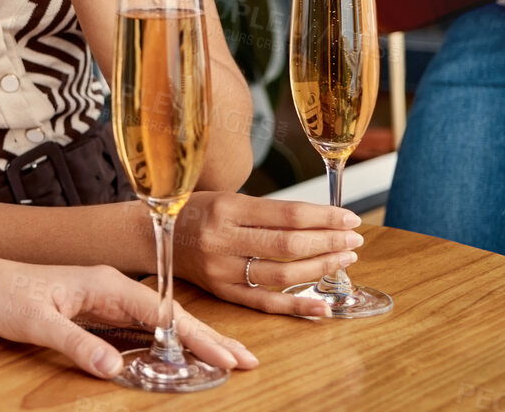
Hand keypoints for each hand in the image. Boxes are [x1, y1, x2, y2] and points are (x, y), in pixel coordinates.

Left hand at [0, 255, 256, 379]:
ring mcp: (105, 298)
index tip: (227, 357)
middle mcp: (110, 287)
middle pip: (170, 314)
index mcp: (104, 283)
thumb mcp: (35, 322)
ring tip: (226, 360)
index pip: (162, 312)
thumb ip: (75, 343)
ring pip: (159, 321)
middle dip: (208, 337)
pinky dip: (166, 342)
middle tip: (246, 362)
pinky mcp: (96, 310)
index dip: (196, 336)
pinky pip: (141, 327)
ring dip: (192, 340)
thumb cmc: (3, 294)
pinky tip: (179, 356)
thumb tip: (114, 368)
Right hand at [173, 192, 362, 315]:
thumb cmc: (195, 211)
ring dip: (320, 269)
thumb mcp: (226, 198)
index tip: (349, 218)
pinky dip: (297, 306)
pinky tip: (323, 306)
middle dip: (329, 242)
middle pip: (288, 245)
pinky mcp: (221, 292)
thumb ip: (266, 212)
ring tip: (344, 260)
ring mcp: (221, 269)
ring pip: (282, 274)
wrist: (150, 235)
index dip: (324, 218)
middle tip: (354, 240)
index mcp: (227, 208)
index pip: (287, 215)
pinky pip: (264, 303)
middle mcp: (223, 240)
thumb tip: (319, 222)